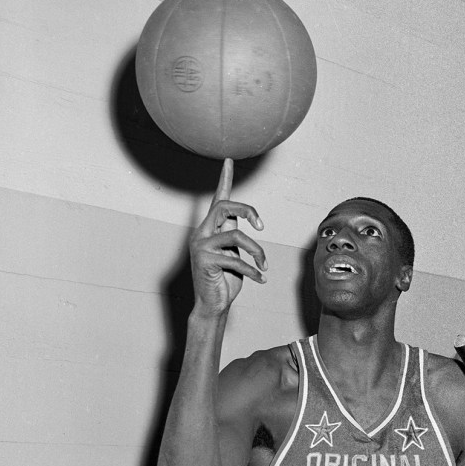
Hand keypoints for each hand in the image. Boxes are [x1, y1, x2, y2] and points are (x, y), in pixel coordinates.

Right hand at [189, 158, 266, 315]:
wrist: (213, 304)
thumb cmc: (225, 279)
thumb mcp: (234, 254)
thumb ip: (236, 236)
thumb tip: (247, 222)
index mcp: (210, 229)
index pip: (218, 199)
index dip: (224, 179)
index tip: (229, 161)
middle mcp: (202, 233)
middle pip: (225, 206)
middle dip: (248, 211)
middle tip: (261, 226)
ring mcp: (201, 246)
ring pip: (236, 235)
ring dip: (257, 251)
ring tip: (264, 266)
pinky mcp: (205, 261)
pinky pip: (237, 260)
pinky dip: (254, 271)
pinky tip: (261, 280)